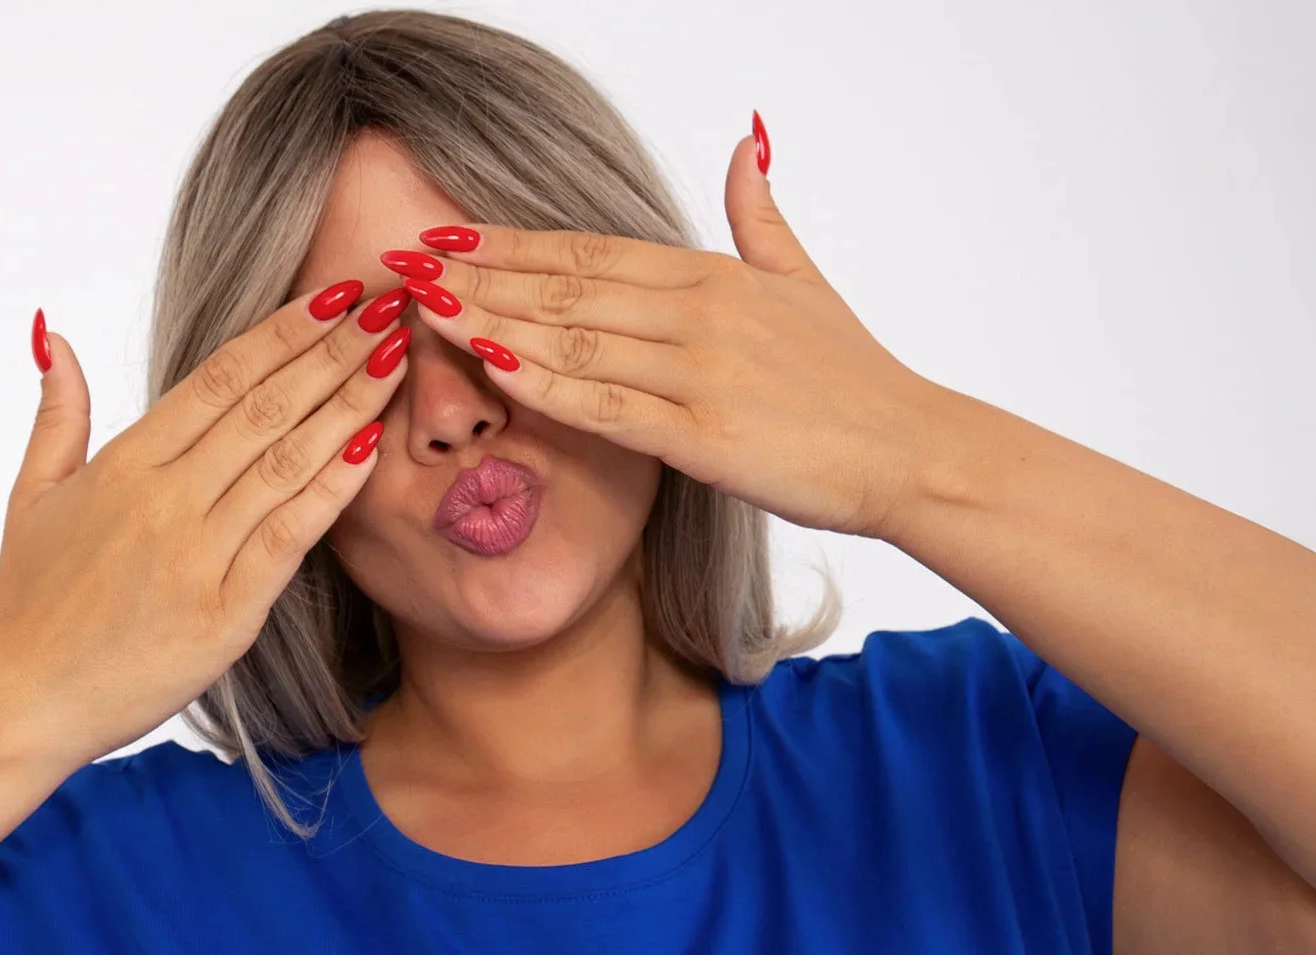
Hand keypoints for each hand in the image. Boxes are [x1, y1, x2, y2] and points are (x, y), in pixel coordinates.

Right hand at [0, 283, 412, 766]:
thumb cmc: (32, 602)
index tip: (337, 296)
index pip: (221, 376)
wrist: (26, 697)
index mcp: (126, 462)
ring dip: (348, 407)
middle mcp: (166, 498)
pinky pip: (290, 537)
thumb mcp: (34, 493)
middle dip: (335, 352)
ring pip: (286, 462)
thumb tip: (55, 336)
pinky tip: (371, 450)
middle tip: (392, 307)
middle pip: (266, 406)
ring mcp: (198, 553)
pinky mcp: (226, 612)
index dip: (285, 330)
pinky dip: (332, 490)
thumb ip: (58, 414)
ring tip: (397, 361)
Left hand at [393, 129, 943, 539]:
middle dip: (480, 274)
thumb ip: (761, 215)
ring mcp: (700, 374)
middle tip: (407, 265)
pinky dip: (546, 385)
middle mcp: (698, 312)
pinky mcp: (706, 437)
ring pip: (576, 338)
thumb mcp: (804, 281)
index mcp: (711, 274)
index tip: (448, 237)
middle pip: (568, 284)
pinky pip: (608, 407)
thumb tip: (746, 143)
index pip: (589, 250)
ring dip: (494, 321)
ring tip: (424, 309)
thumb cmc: (855, 380)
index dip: (512, 243)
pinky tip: (491, 369)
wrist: (909, 450)